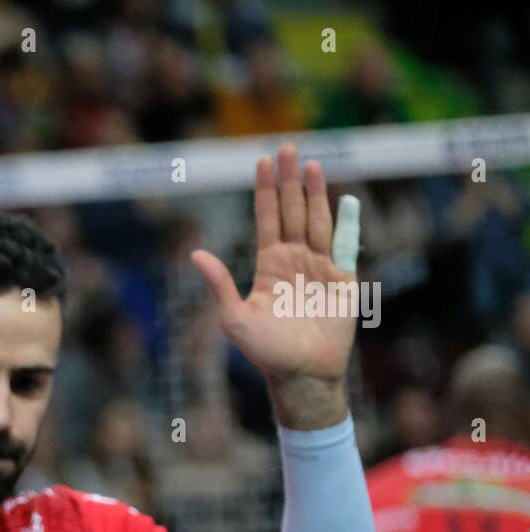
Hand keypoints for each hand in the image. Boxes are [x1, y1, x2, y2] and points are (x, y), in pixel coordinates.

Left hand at [190, 144, 360, 427]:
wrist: (303, 374)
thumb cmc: (266, 352)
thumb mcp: (235, 318)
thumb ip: (219, 284)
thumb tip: (195, 253)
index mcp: (269, 264)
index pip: (266, 218)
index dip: (264, 190)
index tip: (262, 161)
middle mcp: (294, 259)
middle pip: (291, 210)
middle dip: (289, 180)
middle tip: (286, 146)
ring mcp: (320, 266)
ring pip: (317, 220)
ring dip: (314, 192)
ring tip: (310, 163)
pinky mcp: (343, 278)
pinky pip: (347, 245)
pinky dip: (348, 223)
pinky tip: (347, 200)